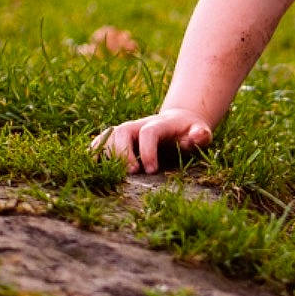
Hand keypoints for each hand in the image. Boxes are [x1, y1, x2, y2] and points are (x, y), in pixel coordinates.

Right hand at [92, 109, 211, 174]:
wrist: (178, 121)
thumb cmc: (190, 131)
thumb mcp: (200, 132)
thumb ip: (201, 135)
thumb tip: (198, 135)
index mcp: (160, 124)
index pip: (148, 132)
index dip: (147, 151)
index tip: (152, 170)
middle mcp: (140, 124)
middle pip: (122, 131)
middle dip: (123, 152)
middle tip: (132, 173)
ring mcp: (128, 129)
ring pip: (109, 135)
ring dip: (106, 153)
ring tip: (111, 174)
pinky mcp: (119, 137)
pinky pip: (101, 141)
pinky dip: (94, 152)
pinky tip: (93, 167)